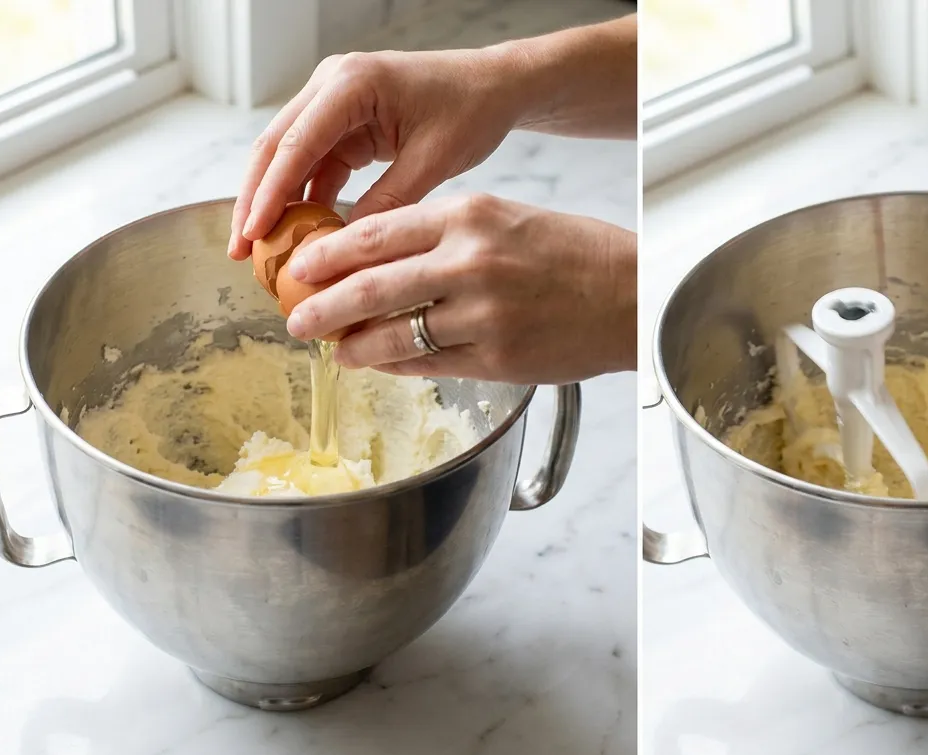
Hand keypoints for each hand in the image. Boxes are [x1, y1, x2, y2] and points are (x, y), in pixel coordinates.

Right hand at [228, 15, 637, 260]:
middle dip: (255, 200)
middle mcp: (331, 83)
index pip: (296, 143)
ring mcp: (332, 100)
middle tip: (240, 250)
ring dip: (273, 201)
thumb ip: (389, 201)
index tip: (253, 234)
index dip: (270, 192)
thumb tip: (347, 248)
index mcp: (352, 83)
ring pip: (287, 156)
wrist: (493, 85)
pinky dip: (304, 197)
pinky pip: (313, 162)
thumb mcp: (433, 160)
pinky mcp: (342, 120)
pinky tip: (298, 236)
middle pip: (275, 146)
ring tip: (259, 251)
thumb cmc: (471, 111)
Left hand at [279, 193, 636, 383]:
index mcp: (468, 215)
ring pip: (393, 334)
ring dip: (354, 345)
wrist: (630, 295)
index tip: (298, 267)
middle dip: (323, 306)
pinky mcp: (496, 358)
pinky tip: (378, 363)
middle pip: (371, 286)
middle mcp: (470, 262)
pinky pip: (427, 364)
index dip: (326, 255)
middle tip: (297, 318)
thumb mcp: (504, 217)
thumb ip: (442, 233)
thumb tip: (378, 254)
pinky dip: (394, 365)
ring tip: (333, 349)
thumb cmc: (571, 252)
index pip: (375, 234)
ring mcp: (482, 314)